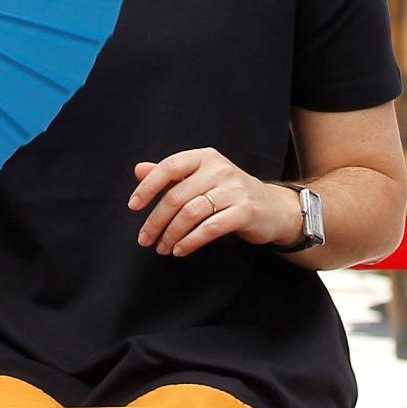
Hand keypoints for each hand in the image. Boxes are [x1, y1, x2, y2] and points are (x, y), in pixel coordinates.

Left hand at [128, 148, 302, 257]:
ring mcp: (235, 190)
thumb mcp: (201, 178)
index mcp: (206, 157)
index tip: (133, 207)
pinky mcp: (245, 212)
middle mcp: (220, 169)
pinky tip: (180, 250)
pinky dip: (190, 241)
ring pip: (191, 214)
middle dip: (156, 221)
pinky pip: (210, 228)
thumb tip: (139, 169)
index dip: (148, 187)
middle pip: (177, 196)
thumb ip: (171, 175)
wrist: (272, 208)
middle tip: (145, 239)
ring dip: (171, 234)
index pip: (170, 167)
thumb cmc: (229, 193)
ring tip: (162, 248)